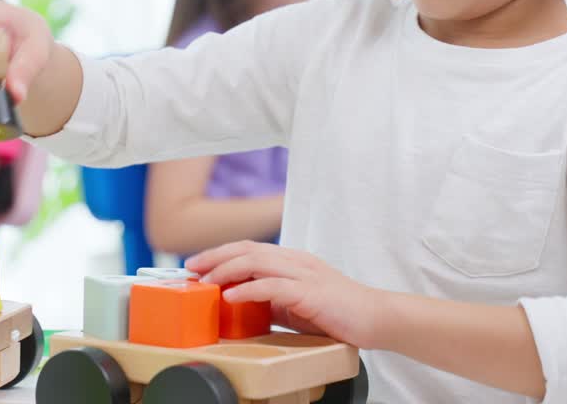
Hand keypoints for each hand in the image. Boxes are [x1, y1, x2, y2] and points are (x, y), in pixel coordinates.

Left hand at [186, 241, 385, 348]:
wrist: (376, 319)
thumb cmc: (338, 313)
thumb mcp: (297, 305)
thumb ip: (272, 300)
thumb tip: (242, 304)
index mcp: (292, 261)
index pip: (250, 248)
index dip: (221, 253)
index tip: (197, 264)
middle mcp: (296, 261)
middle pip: (248, 249)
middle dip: (216, 256)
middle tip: (191, 267)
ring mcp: (304, 273)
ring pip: (257, 261)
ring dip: (226, 269)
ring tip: (205, 279)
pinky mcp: (310, 292)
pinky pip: (273, 286)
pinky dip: (249, 289)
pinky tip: (231, 295)